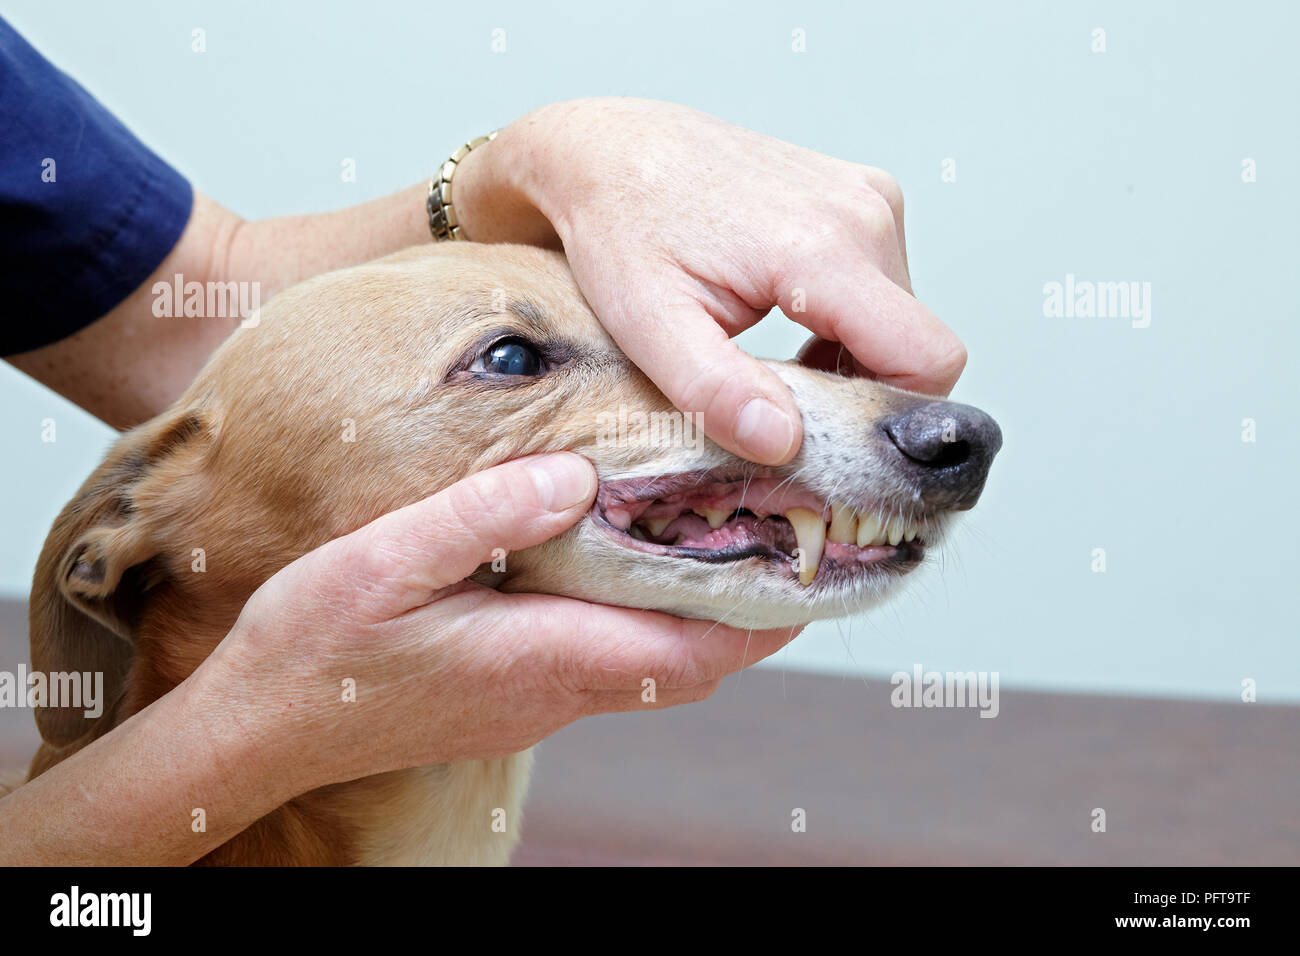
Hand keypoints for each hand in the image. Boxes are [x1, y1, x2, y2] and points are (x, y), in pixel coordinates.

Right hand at [196, 453, 797, 789]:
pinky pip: (612, 659)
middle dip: (752, 610)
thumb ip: (482, 518)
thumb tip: (573, 476)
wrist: (260, 728)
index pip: (689, 650)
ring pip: (655, 662)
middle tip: (788, 536)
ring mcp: (538, 700)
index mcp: (541, 659)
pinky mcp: (516, 693)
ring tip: (731, 539)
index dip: (763, 615)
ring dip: (704, 613)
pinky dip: (650, 617)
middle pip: (690, 662)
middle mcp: (556, 691)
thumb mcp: (383, 563)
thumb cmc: (313, 650)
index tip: (815, 566)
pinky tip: (637, 566)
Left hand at [455, 97, 967, 464]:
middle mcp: (864, 211)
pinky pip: (884, 286)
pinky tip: (788, 325)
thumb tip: (784, 443)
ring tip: (774, 360)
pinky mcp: (861, 194)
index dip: (894, 416)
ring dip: (851, 358)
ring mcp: (868, 196)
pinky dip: (846, 323)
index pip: (928, 357)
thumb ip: (715, 391)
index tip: (830, 436)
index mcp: (822, 247)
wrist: (611, 151)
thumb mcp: (649, 325)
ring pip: (901, 320)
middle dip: (859, 392)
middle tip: (780, 404)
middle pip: (915, 345)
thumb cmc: (622, 226)